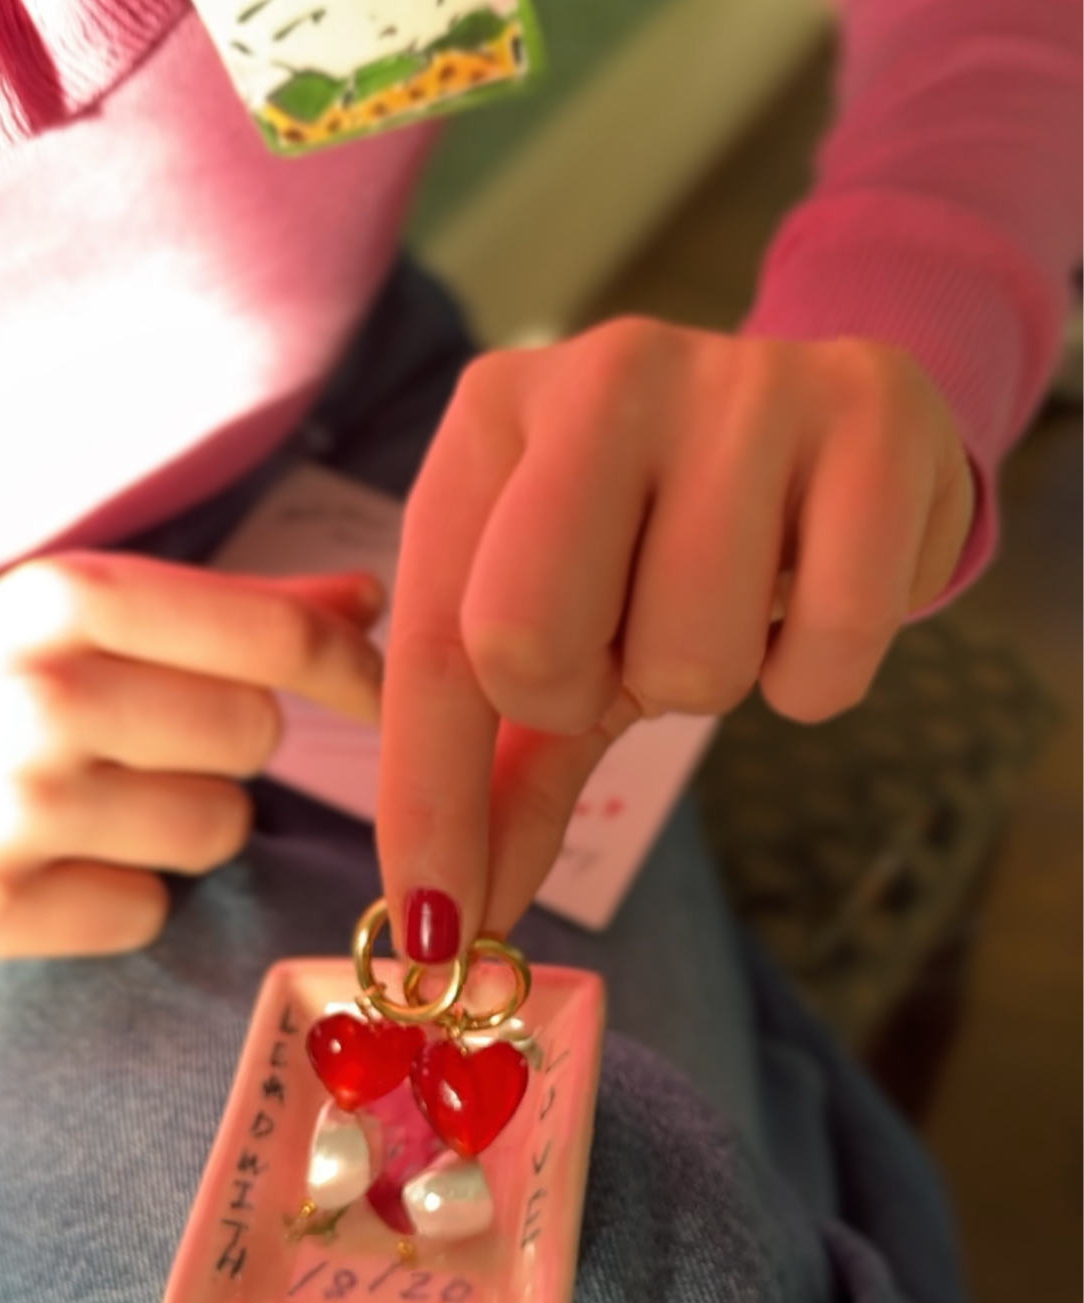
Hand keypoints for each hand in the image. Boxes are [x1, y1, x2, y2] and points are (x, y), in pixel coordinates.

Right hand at [0, 553, 385, 965]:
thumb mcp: (80, 611)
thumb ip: (235, 606)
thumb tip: (371, 598)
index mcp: (69, 598)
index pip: (272, 635)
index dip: (349, 668)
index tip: (375, 692)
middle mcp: (40, 696)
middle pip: (256, 736)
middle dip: (226, 745)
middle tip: (142, 739)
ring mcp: (8, 810)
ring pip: (216, 832)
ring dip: (182, 824)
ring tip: (93, 800)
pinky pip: (145, 913)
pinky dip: (117, 897)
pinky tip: (51, 863)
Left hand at [376, 321, 974, 953]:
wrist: (840, 425)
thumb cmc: (670, 533)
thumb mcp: (566, 625)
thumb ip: (504, 767)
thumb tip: (454, 922)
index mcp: (495, 416)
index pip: (432, 639)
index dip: (428, 798)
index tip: (432, 928)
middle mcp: (604, 374)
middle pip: (527, 644)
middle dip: (581, 698)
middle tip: (628, 651)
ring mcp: (743, 385)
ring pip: (687, 664)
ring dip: (706, 679)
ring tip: (730, 599)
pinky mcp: (875, 420)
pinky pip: (824, 657)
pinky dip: (815, 676)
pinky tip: (815, 593)